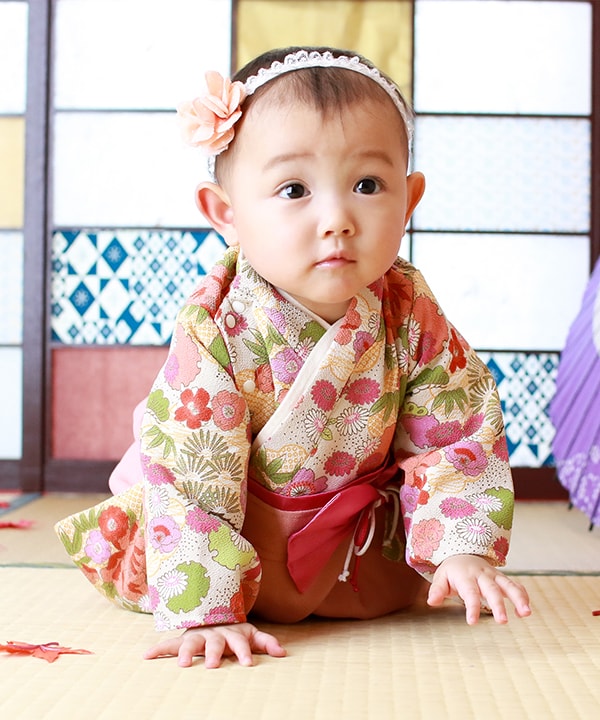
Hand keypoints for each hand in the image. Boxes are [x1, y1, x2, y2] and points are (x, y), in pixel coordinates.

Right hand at [143, 622, 286, 668]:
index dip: (243, 652)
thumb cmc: (233, 631)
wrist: (211, 614)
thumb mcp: (251, 634)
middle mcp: (214, 634)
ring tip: (182, 664)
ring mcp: (197, 636)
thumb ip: (266, 642)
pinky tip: (147, 656)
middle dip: (213, 654)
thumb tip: (282, 653)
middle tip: (212, 666)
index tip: (247, 664)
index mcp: (231, 633)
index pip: (239, 642)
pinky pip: (169, 643)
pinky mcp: (182, 640)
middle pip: (214, 643)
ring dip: (186, 652)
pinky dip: (158, 649)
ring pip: (191, 642)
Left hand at [427, 554, 530, 624]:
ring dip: (518, 598)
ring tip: (526, 613)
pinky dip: (522, 595)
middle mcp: (482, 575)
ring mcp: (494, 576)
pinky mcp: (502, 578)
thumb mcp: (441, 577)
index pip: (469, 593)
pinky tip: (524, 611)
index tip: (472, 622)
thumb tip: (431, 602)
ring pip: (508, 585)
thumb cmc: (452, 571)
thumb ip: (437, 590)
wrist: (463, 554)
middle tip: (503, 621)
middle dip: (498, 605)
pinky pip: (515, 585)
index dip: (472, 607)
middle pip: (492, 590)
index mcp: (465, 576)